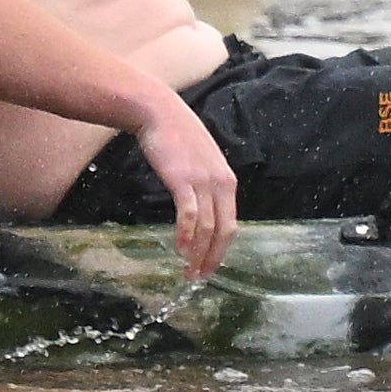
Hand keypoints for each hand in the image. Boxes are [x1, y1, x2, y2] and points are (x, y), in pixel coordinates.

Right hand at [134, 94, 240, 277]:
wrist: (160, 113)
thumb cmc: (177, 139)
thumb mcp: (201, 165)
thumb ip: (205, 187)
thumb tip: (201, 213)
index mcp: (227, 182)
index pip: (231, 225)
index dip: (221, 250)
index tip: (210, 268)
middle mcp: (221, 183)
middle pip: (223, 231)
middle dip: (212, 258)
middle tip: (198, 278)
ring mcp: (203, 181)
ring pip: (207, 227)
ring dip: (198, 253)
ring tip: (187, 270)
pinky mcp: (183, 179)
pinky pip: (188, 214)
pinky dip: (186, 234)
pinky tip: (179, 248)